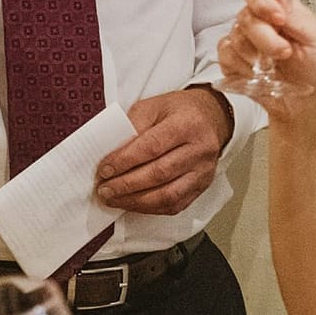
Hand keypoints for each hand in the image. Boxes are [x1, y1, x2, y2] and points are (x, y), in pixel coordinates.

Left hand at [95, 87, 229, 214]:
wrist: (211, 118)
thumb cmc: (179, 112)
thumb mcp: (153, 106)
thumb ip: (132, 127)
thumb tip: (112, 154)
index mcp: (187, 123)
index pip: (152, 146)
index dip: (125, 161)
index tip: (104, 170)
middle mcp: (200, 149)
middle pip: (159, 173)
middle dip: (126, 185)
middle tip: (104, 189)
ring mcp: (204, 170)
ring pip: (168, 195)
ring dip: (136, 201)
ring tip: (114, 199)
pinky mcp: (202, 186)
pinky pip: (175, 205)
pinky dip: (150, 208)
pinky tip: (133, 203)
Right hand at [217, 0, 315, 118]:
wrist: (304, 105)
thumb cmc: (315, 71)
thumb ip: (296, 15)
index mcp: (280, 8)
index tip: (278, 18)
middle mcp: (260, 21)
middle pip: (246, 13)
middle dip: (264, 36)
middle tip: (282, 52)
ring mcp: (244, 40)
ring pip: (235, 35)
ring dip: (256, 54)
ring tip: (273, 67)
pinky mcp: (233, 60)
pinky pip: (225, 54)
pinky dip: (242, 65)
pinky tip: (256, 73)